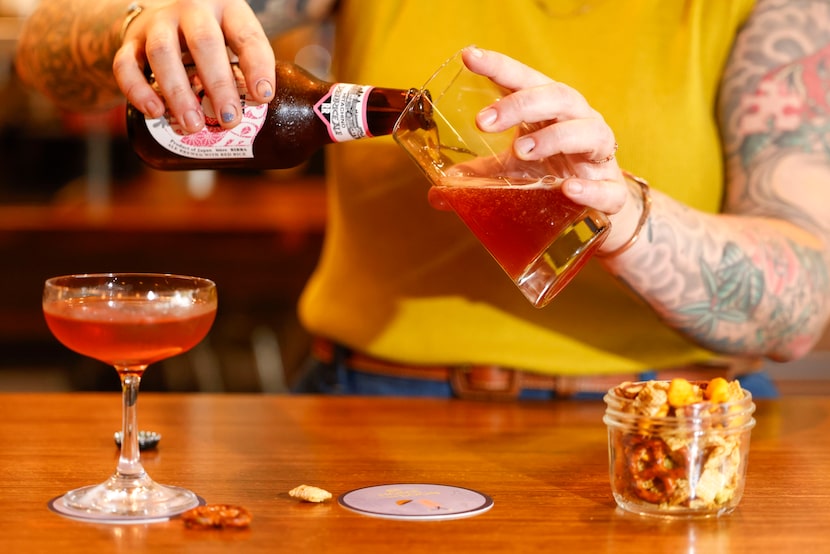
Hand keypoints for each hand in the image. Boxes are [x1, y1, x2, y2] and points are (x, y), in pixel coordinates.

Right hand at [114, 0, 274, 133]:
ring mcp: (158, 23)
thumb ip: (247, 70)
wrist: (159, 19)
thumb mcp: (233, 41)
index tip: (263, 97)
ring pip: (163, 52)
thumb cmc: (210, 41)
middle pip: (205, 42)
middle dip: (218, 84)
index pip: (246, 35)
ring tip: (193, 125)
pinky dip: (138, 90)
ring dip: (178, 92)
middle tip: (229, 120)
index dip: (257, 66)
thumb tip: (269, 122)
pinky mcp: (131, 41)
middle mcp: (192, 10)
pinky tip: (154, 112)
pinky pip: (126, 64)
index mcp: (227, 9)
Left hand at [428, 47, 639, 253]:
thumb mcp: (515, 170)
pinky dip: (590, 189)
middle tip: (483, 121)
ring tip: (521, 150)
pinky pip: (608, 187)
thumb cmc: (555, 173)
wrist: (600, 206)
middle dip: (521, 104)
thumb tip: (437, 193)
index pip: (525, 80)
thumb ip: (480, 176)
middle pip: (557, 98)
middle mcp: (578, 123)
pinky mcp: (612, 191)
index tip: (469, 57)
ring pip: (589, 133)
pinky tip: (569, 189)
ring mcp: (598, 156)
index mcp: (550, 112)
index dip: (499, 66)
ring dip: (555, 137)